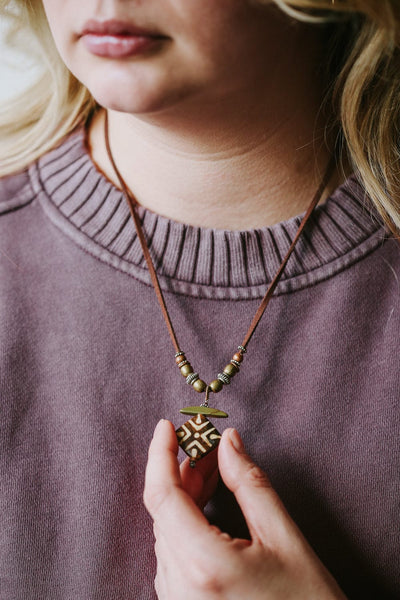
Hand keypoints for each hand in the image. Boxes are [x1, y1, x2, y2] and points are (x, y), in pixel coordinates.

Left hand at [144, 420, 346, 599]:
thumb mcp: (284, 537)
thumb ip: (250, 483)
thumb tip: (228, 442)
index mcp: (203, 565)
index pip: (162, 495)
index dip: (160, 454)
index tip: (167, 426)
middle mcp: (180, 586)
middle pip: (165, 510)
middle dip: (183, 470)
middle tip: (209, 446)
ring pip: (168, 529)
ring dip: (186, 495)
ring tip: (213, 472)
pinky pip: (173, 551)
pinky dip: (186, 520)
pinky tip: (206, 506)